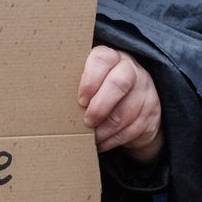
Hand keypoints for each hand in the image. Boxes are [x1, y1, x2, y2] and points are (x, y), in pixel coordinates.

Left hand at [80, 46, 163, 162]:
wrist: (137, 103)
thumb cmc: (102, 90)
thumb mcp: (92, 81)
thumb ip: (76, 83)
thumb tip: (48, 100)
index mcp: (112, 57)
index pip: (102, 59)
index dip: (89, 80)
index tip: (80, 100)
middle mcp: (132, 70)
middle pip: (118, 84)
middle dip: (99, 107)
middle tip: (87, 121)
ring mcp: (145, 90)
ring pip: (125, 112)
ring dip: (104, 130)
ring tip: (91, 138)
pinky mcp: (152, 112)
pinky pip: (133, 130)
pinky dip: (113, 140)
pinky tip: (102, 143)